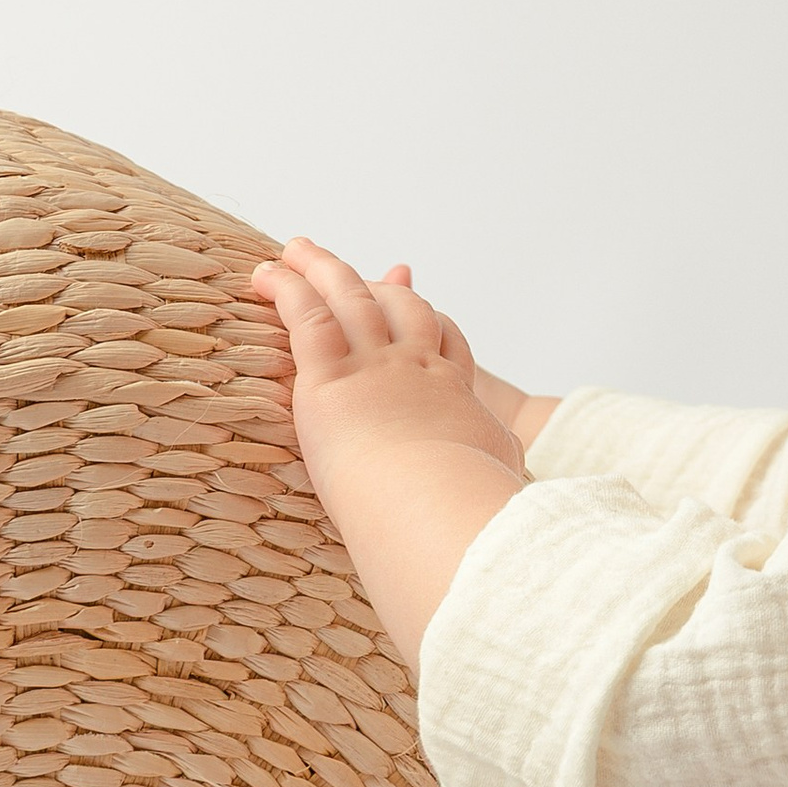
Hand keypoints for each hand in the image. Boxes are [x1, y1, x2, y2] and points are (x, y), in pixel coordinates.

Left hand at [248, 241, 526, 669]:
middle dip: (373, 284)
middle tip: (355, 266)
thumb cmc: (471, 520)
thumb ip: (504, 506)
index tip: (413, 295)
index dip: (426, 317)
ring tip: (298, 248)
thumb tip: (519, 538)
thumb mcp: (503, 504)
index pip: (443, 343)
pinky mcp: (332, 378)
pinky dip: (289, 290)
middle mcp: (420, 372)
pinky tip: (269, 274)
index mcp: (459, 402)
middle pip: (397, 309)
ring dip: (323, 270)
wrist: (444, 510)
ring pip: (349, 301)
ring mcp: (378, 368)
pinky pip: (308, 319)